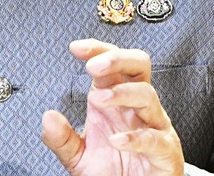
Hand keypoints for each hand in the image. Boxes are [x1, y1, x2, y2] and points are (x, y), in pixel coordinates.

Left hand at [41, 39, 184, 175]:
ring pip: (147, 95)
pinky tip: (116, 141)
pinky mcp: (165, 151)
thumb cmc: (113, 173)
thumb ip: (62, 139)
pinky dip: (135, 138)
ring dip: (121, 93)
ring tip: (97, 100)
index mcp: (116, 101)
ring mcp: (154, 127)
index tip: (76, 49)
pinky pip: (155, 138)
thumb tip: (48, 117)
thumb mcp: (79, 157)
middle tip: (94, 66)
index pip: (113, 64)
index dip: (97, 50)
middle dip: (117, 59)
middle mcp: (136, 109)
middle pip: (138, 66)